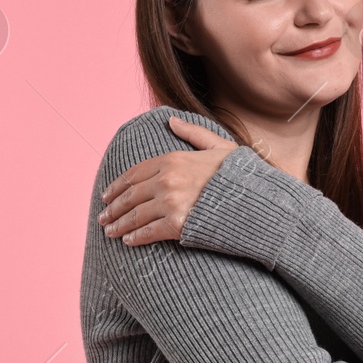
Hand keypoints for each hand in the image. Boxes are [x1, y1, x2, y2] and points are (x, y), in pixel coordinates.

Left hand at [98, 116, 237, 244]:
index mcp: (173, 159)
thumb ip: (193, 134)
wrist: (258, 200)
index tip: (107, 195)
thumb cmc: (241, 175)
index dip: (117, 186)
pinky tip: (129, 242)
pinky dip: (136, 238)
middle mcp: (167, 180)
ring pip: (134, 215)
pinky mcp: (177, 224)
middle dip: (112, 208)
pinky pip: (149, 232)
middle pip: (130, 196)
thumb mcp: (219, 146)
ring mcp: (171, 202)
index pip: (134, 174)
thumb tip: (171, 120)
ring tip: (110, 232)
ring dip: (119, 225)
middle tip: (103, 217)